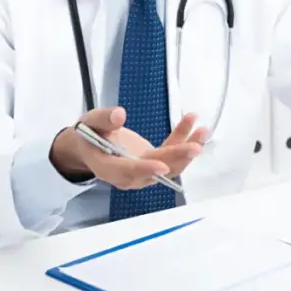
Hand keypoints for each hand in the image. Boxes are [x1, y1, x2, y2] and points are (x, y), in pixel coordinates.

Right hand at [50, 107, 208, 188]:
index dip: (145, 169)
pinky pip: (170, 153)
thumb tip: (120, 114)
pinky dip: (183, 140)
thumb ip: (104, 120)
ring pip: (170, 165)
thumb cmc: (88, 134)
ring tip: (203, 131)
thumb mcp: (90, 123)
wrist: (91, 144)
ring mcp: (143, 171)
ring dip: (188, 150)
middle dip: (177, 158)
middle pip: (156, 170)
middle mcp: (128, 175)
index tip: (161, 166)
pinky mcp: (152, 162)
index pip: (127, 170)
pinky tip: (194, 125)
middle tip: (195, 147)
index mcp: (108, 167)